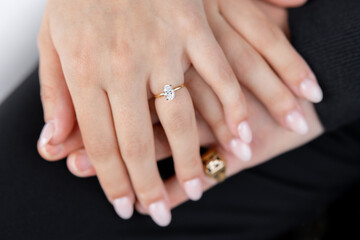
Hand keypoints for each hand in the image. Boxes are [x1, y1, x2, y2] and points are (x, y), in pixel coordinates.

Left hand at [37, 0, 250, 226]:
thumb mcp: (52, 39)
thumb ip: (55, 93)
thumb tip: (54, 141)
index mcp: (87, 70)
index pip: (102, 142)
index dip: (113, 180)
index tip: (126, 206)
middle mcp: (125, 65)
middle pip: (139, 140)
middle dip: (149, 183)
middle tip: (158, 214)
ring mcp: (163, 46)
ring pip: (182, 116)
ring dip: (192, 157)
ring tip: (197, 188)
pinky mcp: (194, 28)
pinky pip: (219, 74)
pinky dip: (233, 108)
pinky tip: (241, 136)